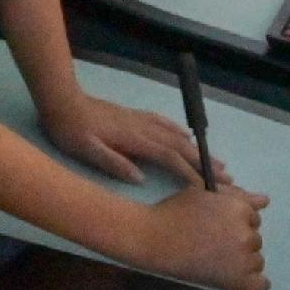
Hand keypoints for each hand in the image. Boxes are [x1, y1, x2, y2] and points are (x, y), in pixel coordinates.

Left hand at [44, 91, 203, 189]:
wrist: (62, 101)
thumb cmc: (71, 130)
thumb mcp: (86, 151)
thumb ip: (114, 164)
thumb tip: (140, 179)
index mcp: (134, 140)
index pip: (169, 158)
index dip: (190, 173)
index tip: (207, 188)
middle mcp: (143, 128)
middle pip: (180, 146)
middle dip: (204, 163)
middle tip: (227, 178)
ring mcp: (140, 120)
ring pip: (176, 135)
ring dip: (198, 149)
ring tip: (217, 161)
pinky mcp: (133, 116)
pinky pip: (164, 123)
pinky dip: (179, 132)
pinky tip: (187, 136)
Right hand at [120, 183, 269, 289]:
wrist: (154, 240)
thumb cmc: (175, 213)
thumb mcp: (205, 194)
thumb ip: (237, 195)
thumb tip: (265, 201)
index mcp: (240, 209)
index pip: (252, 218)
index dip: (234, 222)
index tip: (215, 228)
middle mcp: (246, 233)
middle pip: (255, 239)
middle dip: (238, 240)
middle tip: (212, 243)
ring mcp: (244, 259)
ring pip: (256, 260)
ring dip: (242, 260)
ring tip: (215, 259)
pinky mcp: (239, 281)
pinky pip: (261, 283)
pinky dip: (251, 281)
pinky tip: (234, 277)